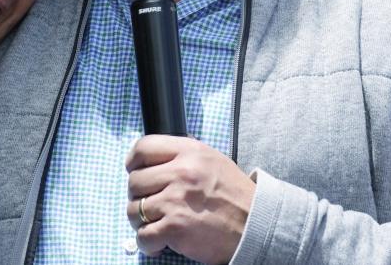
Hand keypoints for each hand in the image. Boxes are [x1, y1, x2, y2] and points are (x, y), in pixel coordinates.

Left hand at [125, 136, 254, 263]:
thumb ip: (183, 156)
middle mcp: (180, 173)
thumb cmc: (235, 195)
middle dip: (138, 196)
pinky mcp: (175, 228)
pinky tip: (160, 242)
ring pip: (133, 210)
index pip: (143, 147)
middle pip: (134, 181)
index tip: (136, 172)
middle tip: (152, 205)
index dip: (133, 162)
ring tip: (156, 224)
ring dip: (141, 221)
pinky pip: (143, 236)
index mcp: (189, 151)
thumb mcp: (212, 160)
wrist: (257, 226)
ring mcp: (175, 201)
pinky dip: (147, 242)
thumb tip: (153, 158)